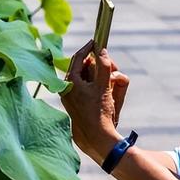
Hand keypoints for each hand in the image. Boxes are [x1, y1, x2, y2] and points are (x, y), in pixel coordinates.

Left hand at [61, 40, 129, 163]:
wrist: (95, 137)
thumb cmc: (99, 111)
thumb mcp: (103, 86)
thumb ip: (104, 66)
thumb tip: (101, 50)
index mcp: (70, 82)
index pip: (78, 58)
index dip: (88, 48)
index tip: (96, 41)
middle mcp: (67, 87)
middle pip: (83, 67)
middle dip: (98, 64)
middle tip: (111, 65)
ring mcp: (70, 96)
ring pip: (85, 77)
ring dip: (99, 75)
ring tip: (112, 81)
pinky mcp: (75, 103)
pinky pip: (86, 87)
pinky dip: (96, 84)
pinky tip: (106, 90)